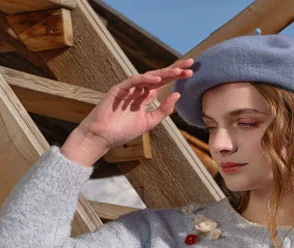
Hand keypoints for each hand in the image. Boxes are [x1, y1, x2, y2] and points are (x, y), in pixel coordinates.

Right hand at [77, 58, 194, 150]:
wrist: (103, 137)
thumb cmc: (123, 131)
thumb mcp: (148, 122)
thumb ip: (162, 110)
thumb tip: (177, 95)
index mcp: (145, 97)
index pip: (163, 83)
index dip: (176, 77)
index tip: (190, 73)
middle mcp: (138, 90)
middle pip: (158, 76)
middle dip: (174, 70)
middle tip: (190, 64)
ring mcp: (128, 89)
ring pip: (148, 77)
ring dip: (163, 74)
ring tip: (177, 72)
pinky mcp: (118, 90)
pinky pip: (133, 82)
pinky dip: (144, 80)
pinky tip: (156, 79)